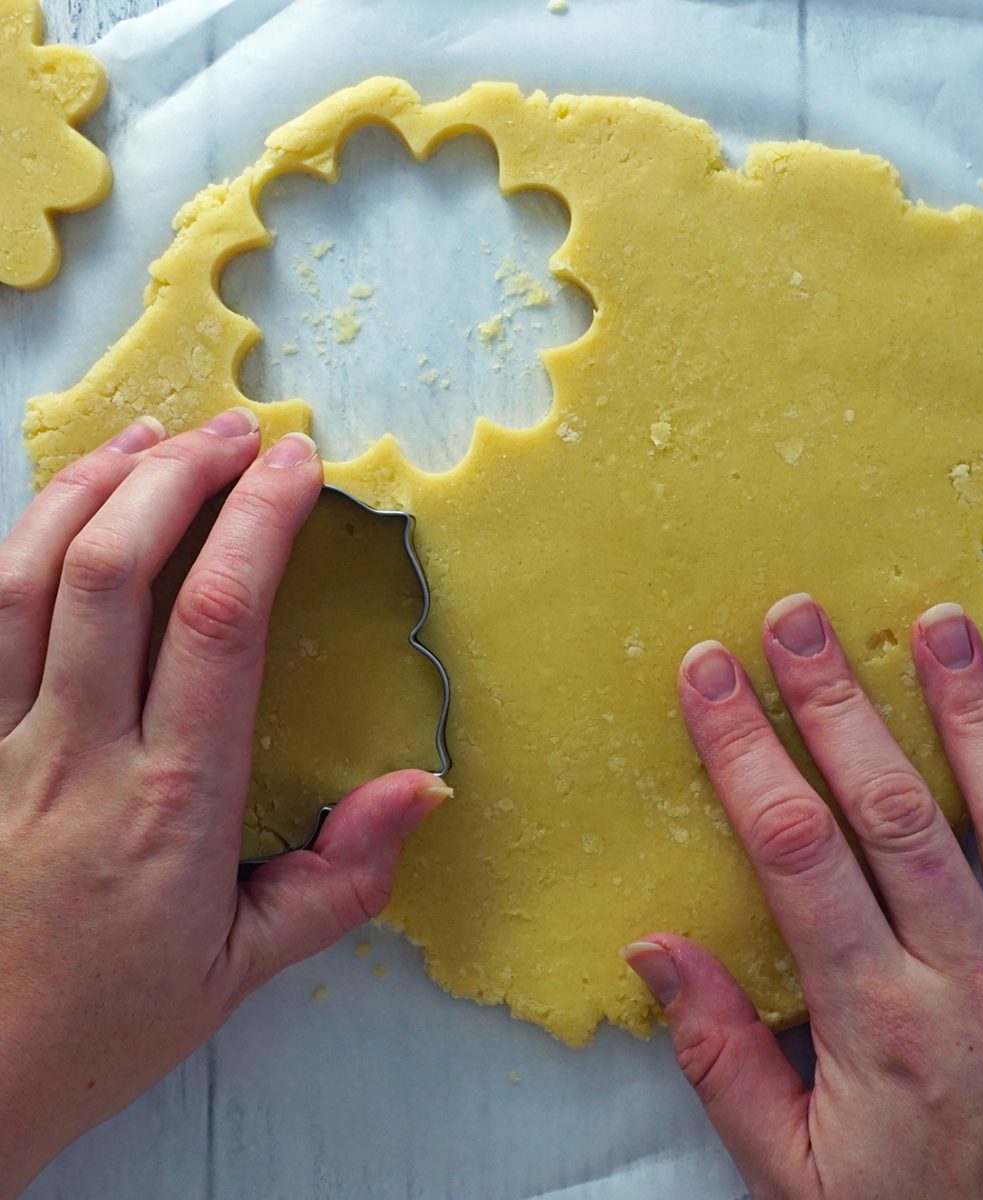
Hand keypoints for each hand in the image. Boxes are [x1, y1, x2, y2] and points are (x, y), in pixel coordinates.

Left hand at [0, 409, 446, 1196]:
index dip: (259, 523)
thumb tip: (420, 789)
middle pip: (118, 571)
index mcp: (170, 802)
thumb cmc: (103, 1021)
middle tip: (237, 432)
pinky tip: (55, 507)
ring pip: (28, 576)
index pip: (218, 624)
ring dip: (93, 487)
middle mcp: (75, 754)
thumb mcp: (245, 966)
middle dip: (181, 476)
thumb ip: (341, 878)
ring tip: (151, 438)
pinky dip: (15, 540)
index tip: (297, 466)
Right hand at [624, 596, 982, 1198]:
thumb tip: (656, 950)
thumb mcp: (797, 1184)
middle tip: (800, 619)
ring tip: (937, 627)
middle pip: (895, 810)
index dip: (744, 751)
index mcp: (883, 1028)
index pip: (794, 851)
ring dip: (969, 712)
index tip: (710, 680)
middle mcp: (980, 987)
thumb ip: (724, 1059)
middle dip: (837, 701)